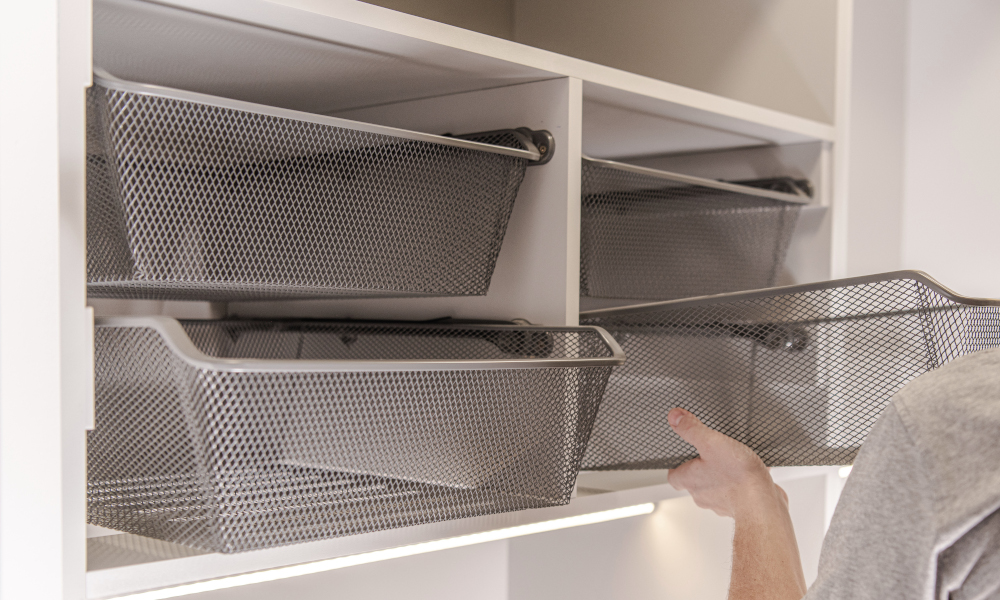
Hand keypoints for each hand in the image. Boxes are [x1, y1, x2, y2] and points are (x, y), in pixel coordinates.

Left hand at [666, 407, 786, 519]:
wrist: (763, 503)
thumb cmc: (737, 477)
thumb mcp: (711, 442)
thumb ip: (691, 429)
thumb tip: (675, 417)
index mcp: (690, 479)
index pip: (674, 476)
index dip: (676, 467)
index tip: (681, 458)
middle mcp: (703, 495)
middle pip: (696, 482)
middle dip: (703, 469)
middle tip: (711, 456)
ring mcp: (722, 503)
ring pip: (718, 488)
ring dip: (724, 476)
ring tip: (735, 462)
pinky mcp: (741, 507)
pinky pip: (739, 493)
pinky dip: (744, 484)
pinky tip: (754, 472)